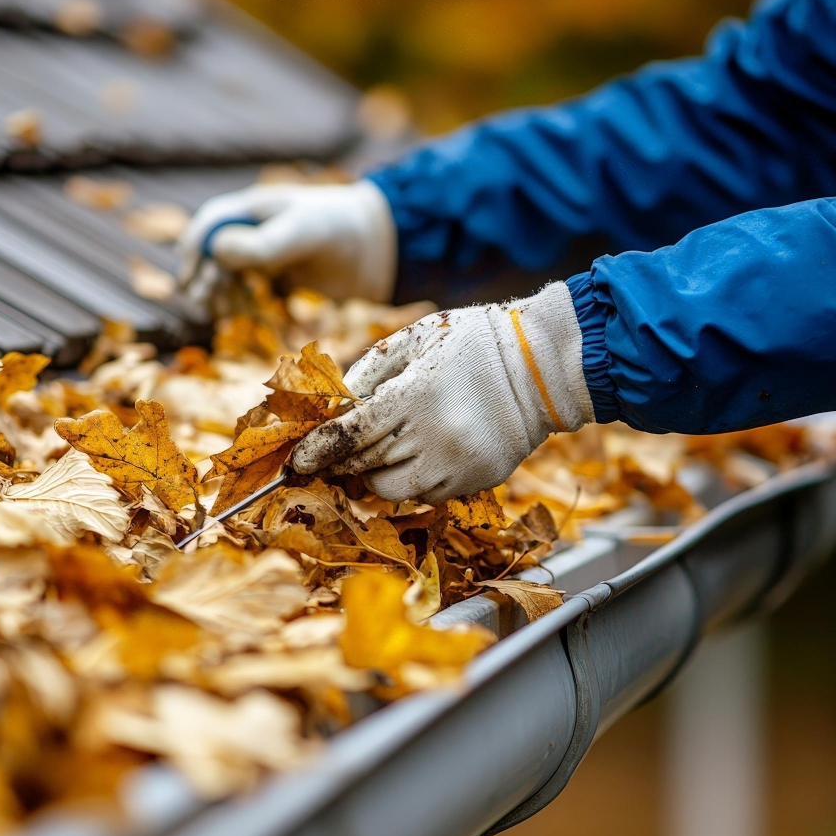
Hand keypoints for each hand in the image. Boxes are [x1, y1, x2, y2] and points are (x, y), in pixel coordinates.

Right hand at [175, 180, 396, 302]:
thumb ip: (261, 245)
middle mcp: (258, 226)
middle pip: (214, 251)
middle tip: (208, 306)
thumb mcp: (300, 235)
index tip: (189, 283)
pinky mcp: (284, 271)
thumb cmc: (341, 231)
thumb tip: (215, 252)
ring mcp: (270, 249)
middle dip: (205, 278)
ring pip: (229, 272)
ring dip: (221, 293)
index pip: (210, 224)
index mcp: (256, 208)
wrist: (382, 247)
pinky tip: (245, 316)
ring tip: (226, 315)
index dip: (193, 252)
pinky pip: (250, 286)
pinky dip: (242, 301)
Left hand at [291, 283, 594, 501]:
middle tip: (333, 453)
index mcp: (416, 395)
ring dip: (377, 472)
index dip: (317, 451)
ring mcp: (456, 465)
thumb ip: (368, 375)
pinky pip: (424, 495)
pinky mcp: (474, 482)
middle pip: (364, 464)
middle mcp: (434, 437)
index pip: (350, 435)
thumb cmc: (470, 344)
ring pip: (390, 489)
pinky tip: (425, 450)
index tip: (295, 463)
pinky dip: (412, 478)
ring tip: (391, 445)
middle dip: (342, 460)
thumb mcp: (414, 340)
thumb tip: (331, 413)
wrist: (540, 367)